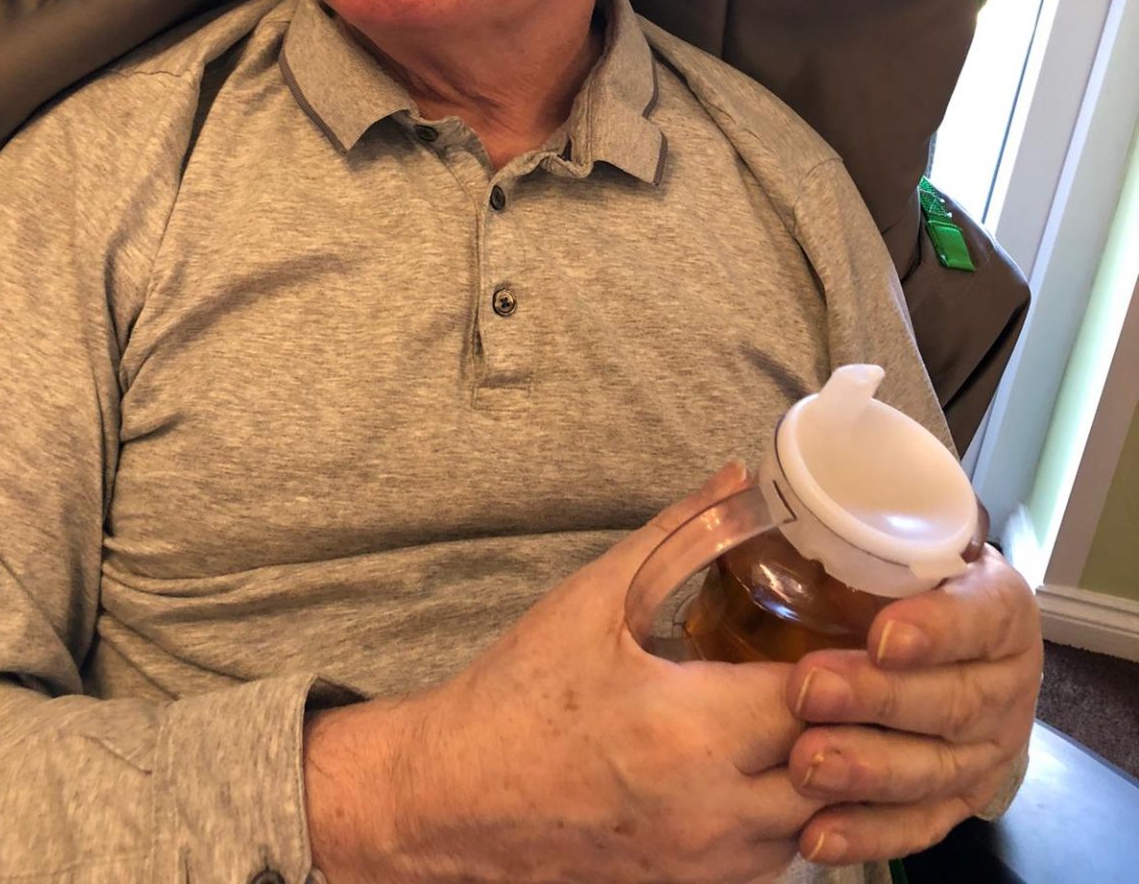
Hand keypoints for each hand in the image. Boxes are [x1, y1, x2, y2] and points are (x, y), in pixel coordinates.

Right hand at [306, 463, 823, 883]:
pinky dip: (793, 811)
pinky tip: (774, 762)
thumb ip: (681, 533)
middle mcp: (712, 810)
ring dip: (832, 768)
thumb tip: (742, 479)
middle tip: (863, 662)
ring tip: (826, 710)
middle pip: (838, 767)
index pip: (819, 696)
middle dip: (856, 714)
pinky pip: (778, 857)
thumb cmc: (522, 694)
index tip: (869, 620)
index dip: (855, 657)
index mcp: (689, 729)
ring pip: (820, 821)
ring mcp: (707, 863)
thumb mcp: (596, 598)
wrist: (456, 798)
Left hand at [785, 545, 1042, 865]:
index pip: (980, 615)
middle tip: (809, 689)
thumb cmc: (906, 580)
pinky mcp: (957, 800)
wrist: (949, 643)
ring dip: (868, 769)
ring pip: (934, 769)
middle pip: (952, 700)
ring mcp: (985, 749)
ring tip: (806, 764)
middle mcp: (1005, 682)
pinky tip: (818, 835)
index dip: (937, 629)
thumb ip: (833, 521)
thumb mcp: (894, 542)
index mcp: (999, 606)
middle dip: (878, 699)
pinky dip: (868, 834)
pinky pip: (918, 826)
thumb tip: (734, 478)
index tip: (882, 635)